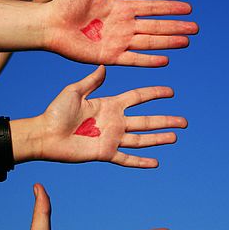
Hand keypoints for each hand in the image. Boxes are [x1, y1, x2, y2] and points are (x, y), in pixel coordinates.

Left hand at [37, 66, 186, 166]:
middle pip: (147, 120)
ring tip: (175, 137)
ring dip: (158, 138)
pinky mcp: (105, 153)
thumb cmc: (56, 112)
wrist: (44, 134)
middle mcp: (115, 121)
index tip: (171, 92)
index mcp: (110, 104)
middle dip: (165, 120)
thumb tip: (104, 66)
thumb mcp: (74, 91)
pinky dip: (141, 162)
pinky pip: (126, 158)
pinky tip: (155, 163)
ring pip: (141, 139)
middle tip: (184, 122)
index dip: (154, 94)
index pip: (138, 98)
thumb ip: (91, 81)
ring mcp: (111, 138)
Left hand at [45, 0, 198, 65]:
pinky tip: (165, 60)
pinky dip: (149, 60)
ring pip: (149, 42)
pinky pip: (133, 59)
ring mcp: (118, 42)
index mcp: (121, 8)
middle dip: (176, 27)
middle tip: (196, 28)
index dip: (169, 8)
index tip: (188, 8)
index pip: (151, 8)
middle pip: (156, 26)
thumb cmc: (65, 2)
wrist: (49, 24)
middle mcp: (123, 26)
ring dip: (168, 42)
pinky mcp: (109, 56)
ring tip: (187, 41)